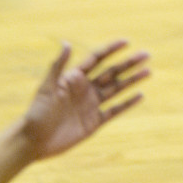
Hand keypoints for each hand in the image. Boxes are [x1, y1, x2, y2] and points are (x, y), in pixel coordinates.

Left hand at [21, 40, 148, 158]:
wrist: (33, 141)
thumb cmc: (36, 113)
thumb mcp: (47, 87)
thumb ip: (58, 66)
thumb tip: (66, 43)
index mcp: (74, 78)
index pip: (96, 59)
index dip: (111, 50)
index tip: (126, 42)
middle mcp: (85, 89)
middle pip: (111, 72)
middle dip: (128, 63)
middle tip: (146, 55)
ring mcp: (91, 105)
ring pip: (116, 89)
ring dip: (132, 80)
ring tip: (148, 71)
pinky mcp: (94, 122)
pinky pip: (114, 110)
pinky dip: (127, 104)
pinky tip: (140, 95)